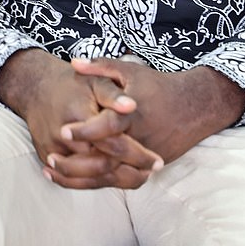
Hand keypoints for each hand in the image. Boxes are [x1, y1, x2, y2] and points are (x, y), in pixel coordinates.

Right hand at [0, 48, 162, 188]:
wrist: (36, 88)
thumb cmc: (72, 84)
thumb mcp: (95, 81)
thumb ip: (114, 95)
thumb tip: (133, 106)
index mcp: (81, 117)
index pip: (114, 144)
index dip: (138, 154)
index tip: (157, 160)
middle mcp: (65, 138)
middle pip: (102, 166)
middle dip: (130, 173)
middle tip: (153, 171)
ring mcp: (54, 151)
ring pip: (89, 178)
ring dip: (116, 181)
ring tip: (140, 177)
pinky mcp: (48, 158)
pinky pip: (73, 179)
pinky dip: (95, 183)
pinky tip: (115, 180)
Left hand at [58, 57, 244, 164]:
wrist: (193, 107)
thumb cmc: (157, 86)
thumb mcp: (130, 71)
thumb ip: (101, 66)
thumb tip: (73, 62)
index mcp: (133, 115)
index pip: (106, 127)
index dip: (84, 130)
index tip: (62, 130)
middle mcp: (139, 140)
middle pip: (105, 159)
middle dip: (75, 162)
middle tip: (50, 157)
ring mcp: (144, 158)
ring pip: (109, 177)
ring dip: (80, 178)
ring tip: (52, 171)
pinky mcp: (146, 169)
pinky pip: (118, 182)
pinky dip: (94, 183)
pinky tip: (72, 179)